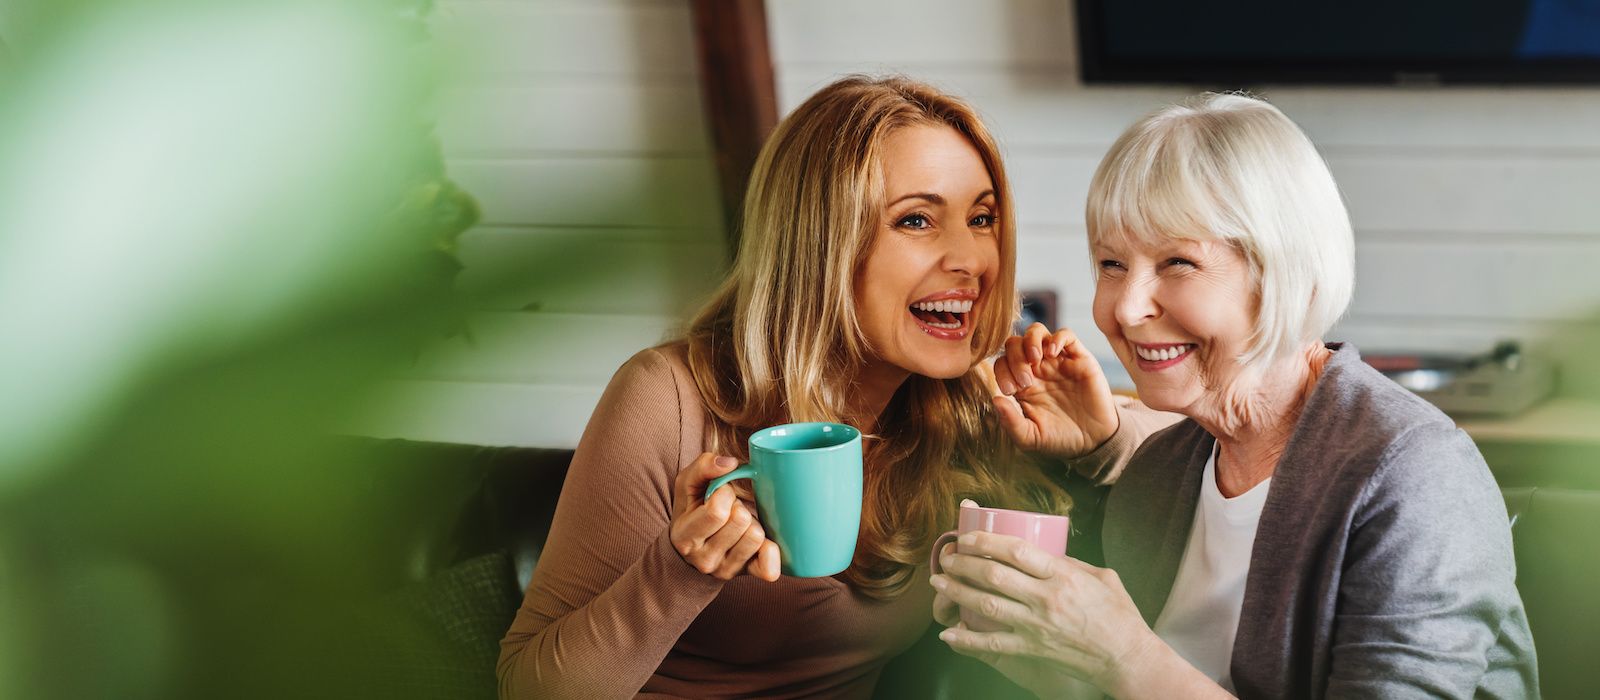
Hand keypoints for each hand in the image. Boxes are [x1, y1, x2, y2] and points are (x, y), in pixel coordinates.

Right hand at [670, 453, 780, 581]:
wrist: (691, 549)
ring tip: (739, 524)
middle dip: (739, 507)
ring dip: (753, 523)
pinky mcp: (745, 574)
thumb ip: (703, 466)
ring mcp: (725, 570)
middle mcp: (703, 559)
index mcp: (685, 536)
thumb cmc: (692, 510)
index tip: (719, 494)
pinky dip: (771, 552)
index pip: (717, 511)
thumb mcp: (687, 484)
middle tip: (730, 509)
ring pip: (756, 536)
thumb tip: (730, 463)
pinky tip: (763, 543)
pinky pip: (767, 567)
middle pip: (740, 521)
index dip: (724, 494)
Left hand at [930, 531, 1161, 696]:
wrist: (1127, 658)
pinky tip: (948, 634)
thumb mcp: (1102, 577)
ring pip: (986, 605)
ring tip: (939, 581)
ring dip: (957, 591)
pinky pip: (992, 644)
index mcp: (1064, 576)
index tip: (968, 536)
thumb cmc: (1119, 617)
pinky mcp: (1032, 649)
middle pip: (994, 575)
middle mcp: (1046, 599)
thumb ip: (1071, 563)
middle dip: (964, 563)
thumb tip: (1045, 552)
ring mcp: (1036, 626)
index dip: (987, 541)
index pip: (1017, 551)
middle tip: (947, 557)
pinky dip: (967, 640)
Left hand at [990, 323, 1119, 458]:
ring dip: (1030, 341)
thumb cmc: (1060, 439)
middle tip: (1025, 381)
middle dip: (1014, 357)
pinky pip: (1066, 335)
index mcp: (1022, 384)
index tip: (1012, 391)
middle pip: (1015, 343)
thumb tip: (995, 399)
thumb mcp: (1031, 437)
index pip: (1002, 363)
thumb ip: (1011, 422)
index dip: (1002, 371)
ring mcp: (1057, 361)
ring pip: (1037, 332)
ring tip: (1035, 359)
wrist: (1094, 441)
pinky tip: (1053, 354)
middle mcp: (1037, 369)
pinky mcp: (1079, 358)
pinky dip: (1056, 338)